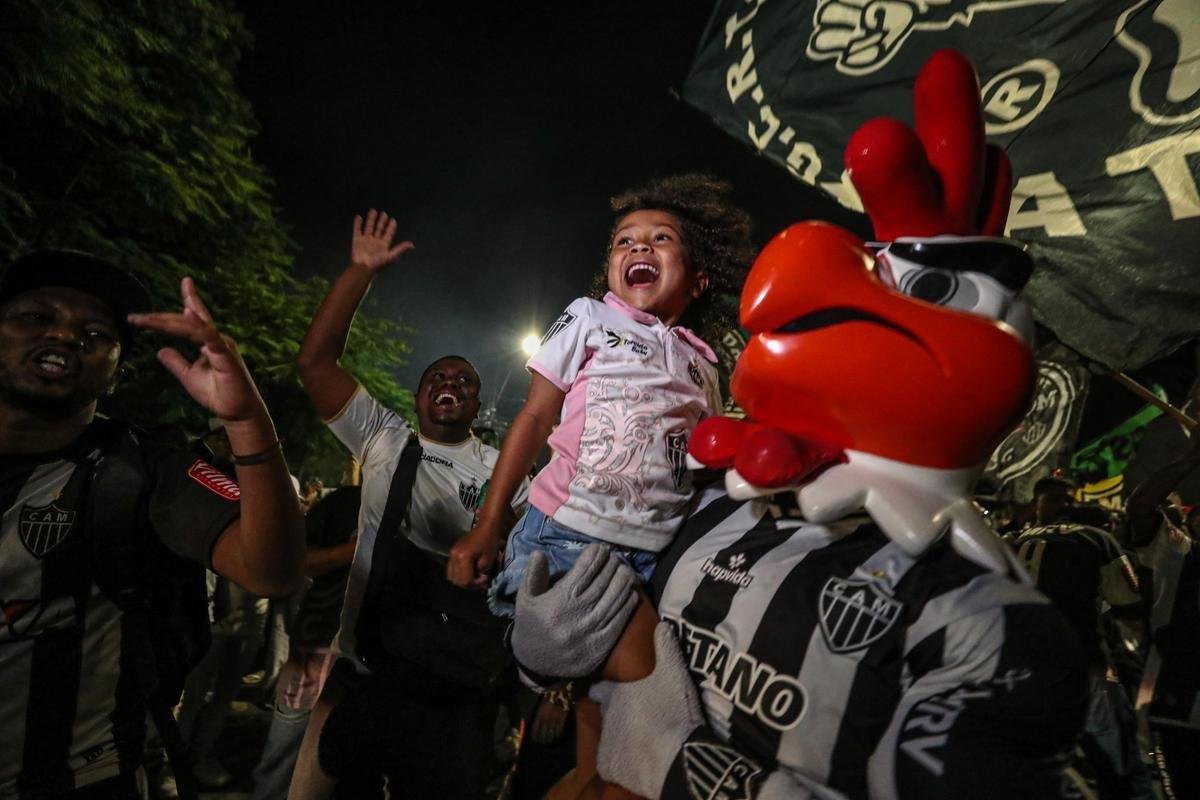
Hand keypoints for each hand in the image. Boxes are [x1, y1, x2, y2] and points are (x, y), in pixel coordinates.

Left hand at [128, 277, 266, 422]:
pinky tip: (187, 316)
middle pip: (187, 320)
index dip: (189, 300)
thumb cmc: (219, 395)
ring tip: (146, 320)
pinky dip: (197, 326)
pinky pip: (208, 337)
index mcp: (210, 342)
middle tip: (136, 317)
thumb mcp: (189, 377)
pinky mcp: (225, 355)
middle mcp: (217, 339)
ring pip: (192, 327)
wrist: (238, 413)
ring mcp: (222, 345)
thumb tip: (160, 350)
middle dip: (160, 318)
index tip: (185, 282)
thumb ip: (176, 363)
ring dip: (168, 322)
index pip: (194, 319)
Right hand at [350, 209, 412, 271]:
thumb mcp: (391, 256)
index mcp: (384, 245)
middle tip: (384, 214)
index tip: (393, 220)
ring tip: (373, 211)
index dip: (391, 227)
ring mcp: (366, 241)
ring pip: (369, 227)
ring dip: (371, 219)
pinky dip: (357, 224)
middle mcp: (375, 242)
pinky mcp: (357, 240)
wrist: (363, 268)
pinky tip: (359, 217)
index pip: (388, 234)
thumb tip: (412, 245)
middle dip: (382, 221)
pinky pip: (357, 230)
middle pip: (379, 229)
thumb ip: (400, 249)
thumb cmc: (377, 265)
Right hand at [446, 518, 504, 588]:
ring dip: (462, 580)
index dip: (476, 584)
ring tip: (474, 576)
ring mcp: (451, 554)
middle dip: (469, 584)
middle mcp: (453, 557)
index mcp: (462, 558)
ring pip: (451, 576)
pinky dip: (459, 573)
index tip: (486, 578)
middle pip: (456, 580)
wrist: (486, 526)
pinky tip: (469, 570)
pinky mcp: (452, 552)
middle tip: (480, 580)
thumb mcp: (489, 560)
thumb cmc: (489, 541)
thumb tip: (478, 580)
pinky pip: (451, 569)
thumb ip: (481, 572)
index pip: (465, 581)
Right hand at [511, 544, 637, 678]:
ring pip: (614, 599)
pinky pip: (619, 620)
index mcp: (558, 601)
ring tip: (626, 569)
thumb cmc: (531, 626)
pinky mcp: (601, 645)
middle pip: (602, 582)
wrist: (534, 664)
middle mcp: (577, 614)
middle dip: (611, 565)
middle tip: (615, 556)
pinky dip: (627, 605)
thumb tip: (538, 553)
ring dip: (623, 581)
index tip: (600, 548)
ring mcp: (591, 630)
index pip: (583, 571)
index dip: (594, 556)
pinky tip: (632, 593)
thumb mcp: (525, 600)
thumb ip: (533, 575)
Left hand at [530, 691, 568, 744]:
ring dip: (551, 738)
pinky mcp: (563, 718)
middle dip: (543, 738)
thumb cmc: (550, 694)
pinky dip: (558, 733)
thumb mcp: (542, 702)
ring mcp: (555, 718)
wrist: (562, 690)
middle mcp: (547, 717)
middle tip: (542, 743)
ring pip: (552, 731)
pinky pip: (560, 728)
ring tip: (549, 742)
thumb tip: (537, 721)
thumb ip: (539, 712)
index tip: (534, 739)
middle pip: (544, 731)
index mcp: (540, 712)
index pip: (536, 726)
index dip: (535, 734)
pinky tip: (557, 736)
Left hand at [594, 623, 705, 797]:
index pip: (601, 688)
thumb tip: (660, 626)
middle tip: (632, 713)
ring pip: (608, 736)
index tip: (618, 688)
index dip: (609, 688)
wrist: (675, 758)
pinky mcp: (610, 767)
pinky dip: (620, 759)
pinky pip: (611, 761)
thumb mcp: (674, 675)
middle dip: (614, 711)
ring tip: (637, 736)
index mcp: (615, 693)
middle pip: (604, 712)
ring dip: (618, 735)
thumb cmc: (673, 712)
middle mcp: (605, 716)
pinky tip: (636, 757)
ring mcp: (606, 743)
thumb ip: (665, 650)